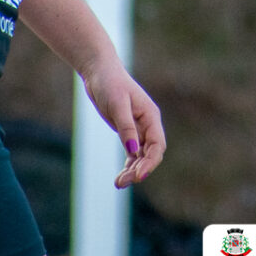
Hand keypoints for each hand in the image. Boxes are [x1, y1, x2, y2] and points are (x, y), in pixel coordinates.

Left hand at [81, 57, 166, 186]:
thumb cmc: (110, 83)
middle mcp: (147, 125)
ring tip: (119, 183)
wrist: (98, 72)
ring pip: (141, 156)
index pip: (157, 145)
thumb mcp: (117, 104)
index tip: (138, 176)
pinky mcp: (127, 132)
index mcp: (150, 116)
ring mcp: (138, 129)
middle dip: (140, 170)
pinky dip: (128, 165)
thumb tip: (134, 150)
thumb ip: (126, 127)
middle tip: (122, 182)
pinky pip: (132, 153)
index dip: (150, 162)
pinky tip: (120, 177)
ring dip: (133, 170)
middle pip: (150, 154)